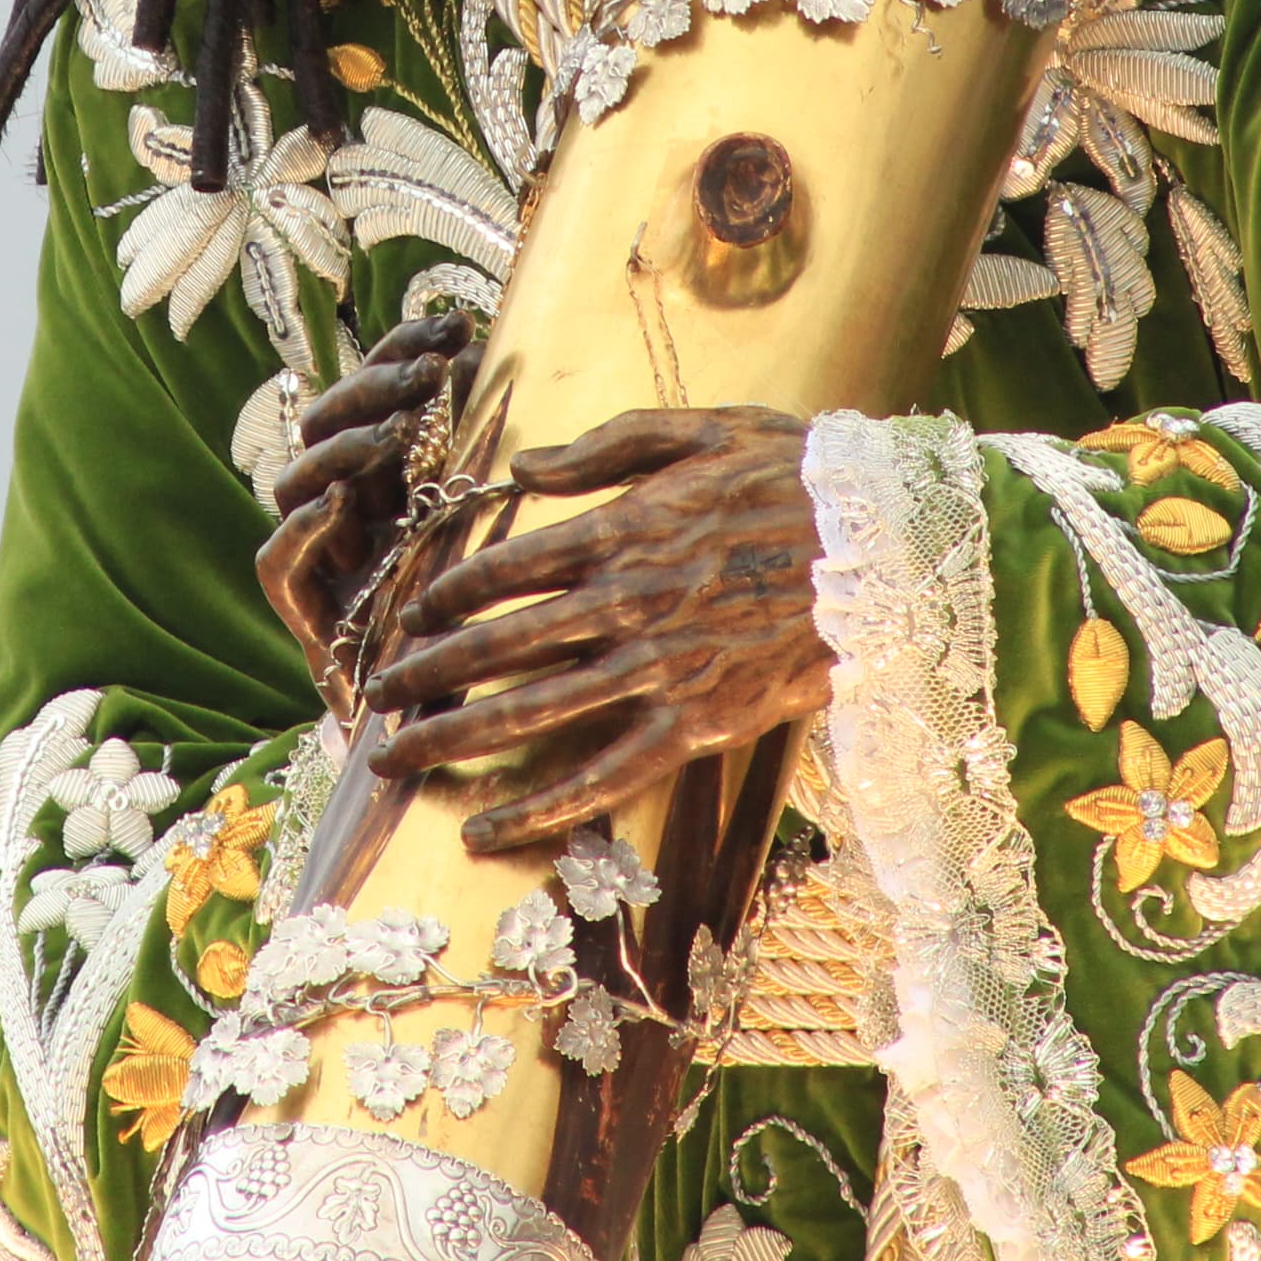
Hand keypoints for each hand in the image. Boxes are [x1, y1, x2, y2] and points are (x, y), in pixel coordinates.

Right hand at [256, 310, 479, 710]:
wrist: (445, 712)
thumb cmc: (477, 608)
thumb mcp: (494, 515)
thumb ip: (488, 448)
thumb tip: (507, 361)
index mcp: (385, 470)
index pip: (377, 390)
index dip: (406, 350)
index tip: (459, 324)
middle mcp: (343, 502)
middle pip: (329, 422)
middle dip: (376, 386)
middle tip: (431, 372)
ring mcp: (317, 552)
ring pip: (296, 480)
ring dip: (345, 446)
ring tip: (396, 429)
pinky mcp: (302, 608)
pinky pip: (277, 561)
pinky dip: (301, 528)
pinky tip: (337, 500)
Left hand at [364, 405, 827, 855]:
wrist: (890, 546)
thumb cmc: (796, 476)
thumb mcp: (699, 430)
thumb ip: (606, 446)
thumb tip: (522, 467)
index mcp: (624, 529)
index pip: (507, 569)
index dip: (448, 595)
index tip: (411, 613)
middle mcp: (628, 602)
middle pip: (501, 646)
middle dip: (426, 674)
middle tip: (371, 699)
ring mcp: (661, 668)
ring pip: (535, 712)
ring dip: (455, 738)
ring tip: (394, 758)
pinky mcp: (699, 723)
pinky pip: (607, 775)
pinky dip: (543, 807)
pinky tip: (487, 830)